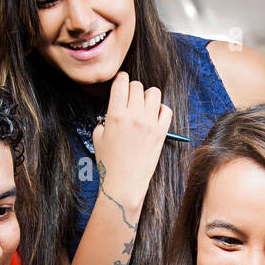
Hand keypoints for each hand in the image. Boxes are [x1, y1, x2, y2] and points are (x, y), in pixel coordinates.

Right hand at [91, 72, 173, 213]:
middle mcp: (134, 116)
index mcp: (115, 115)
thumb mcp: (97, 137)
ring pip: (154, 93)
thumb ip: (105, 119)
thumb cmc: (108, 163)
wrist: (124, 184)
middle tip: (130, 99)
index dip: (120, 80)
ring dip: (147, 96)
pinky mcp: (161, 133)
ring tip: (143, 105)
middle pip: (137, 86)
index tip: (121, 83)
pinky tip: (154, 116)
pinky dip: (161, 109)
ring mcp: (150, 124)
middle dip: (132, 89)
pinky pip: (166, 110)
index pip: (121, 83)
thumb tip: (114, 109)